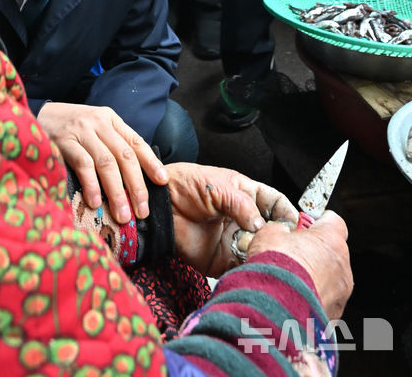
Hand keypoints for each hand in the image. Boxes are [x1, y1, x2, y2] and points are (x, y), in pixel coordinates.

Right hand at [37, 102, 167, 223]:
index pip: (136, 142)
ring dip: (116, 191)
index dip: (151, 163)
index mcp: (111, 120)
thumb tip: (135, 179)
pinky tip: (95, 202)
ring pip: (106, 162)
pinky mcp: (64, 140)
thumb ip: (112, 145)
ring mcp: (81, 130)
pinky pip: (83, 164)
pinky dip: (91, 184)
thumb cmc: (69, 128)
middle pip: (125, 156)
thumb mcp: (94, 128)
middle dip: (136, 185)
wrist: (34, 115)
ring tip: (122, 214)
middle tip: (142, 211)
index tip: (163, 182)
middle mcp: (99, 122)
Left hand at [166, 163, 297, 276]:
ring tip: (264, 253)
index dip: (287, 212)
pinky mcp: (223, 259)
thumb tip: (262, 225)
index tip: (294, 223)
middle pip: (272, 230)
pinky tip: (251, 265)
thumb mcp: (217, 186)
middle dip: (280, 237)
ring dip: (265, 254)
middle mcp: (244, 218)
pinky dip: (249, 268)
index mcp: (246, 194)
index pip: (275, 202)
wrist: (160, 207)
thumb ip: (242, 204)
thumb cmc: (185, 186)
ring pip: (261, 250)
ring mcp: (235, 239)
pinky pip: (243, 267)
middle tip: (281, 243)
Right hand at [246, 211, 352, 319]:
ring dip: (314, 278)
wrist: (275, 309)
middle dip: (314, 252)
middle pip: (332, 252)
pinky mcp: (335, 314)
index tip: (305, 224)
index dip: (318, 222)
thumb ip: (281, 230)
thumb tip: (280, 233)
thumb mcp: (269, 234)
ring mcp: (341, 294)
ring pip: (330, 279)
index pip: (334, 221)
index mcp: (331, 240)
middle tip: (292, 254)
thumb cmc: (275, 268)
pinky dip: (311, 299)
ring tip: (290, 281)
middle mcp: (343, 266)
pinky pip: (325, 301)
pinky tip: (292, 299)